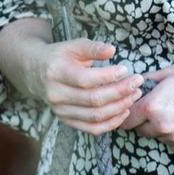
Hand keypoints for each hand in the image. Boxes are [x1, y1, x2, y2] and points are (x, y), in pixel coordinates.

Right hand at [0, 25, 142, 134]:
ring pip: (94, 116)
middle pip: (93, 100)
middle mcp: (56, 94)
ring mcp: (60, 111)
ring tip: (134, 96)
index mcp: (56, 72)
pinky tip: (124, 111)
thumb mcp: (73, 46)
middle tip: (137, 83)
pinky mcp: (66, 120)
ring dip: (119, 108)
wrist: (36, 72)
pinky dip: (111, 123)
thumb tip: (112, 50)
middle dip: (120, 92)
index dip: (108, 76)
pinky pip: (92, 128)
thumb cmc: (60, 56)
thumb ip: (93, 47)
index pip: (86, 79)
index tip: (126, 70)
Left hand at [117, 64, 173, 156]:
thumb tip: (131, 86)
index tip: (134, 112)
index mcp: (152, 107)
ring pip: (160, 138)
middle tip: (162, 110)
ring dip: (164, 130)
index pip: (126, 121)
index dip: (128, 116)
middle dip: (146, 122)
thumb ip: (146, 81)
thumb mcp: (169, 74)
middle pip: (141, 131)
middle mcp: (162, 126)